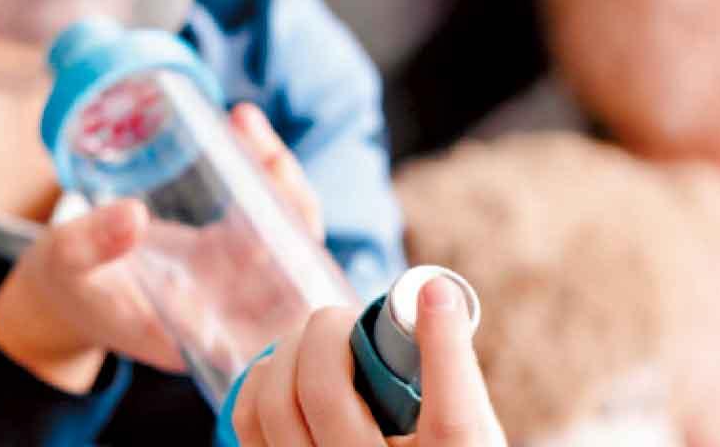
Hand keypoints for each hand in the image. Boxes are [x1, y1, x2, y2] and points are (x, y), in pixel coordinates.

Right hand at [0, 102, 333, 393]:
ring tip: (244, 121)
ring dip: (278, 175)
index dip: (287, 264)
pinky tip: (242, 126)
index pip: (272, 312)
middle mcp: (230, 313)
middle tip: (257, 144)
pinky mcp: (226, 251)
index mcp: (201, 336)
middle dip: (290, 200)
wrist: (62, 290)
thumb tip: (135, 216)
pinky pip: (263, 211)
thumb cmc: (66, 286)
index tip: (266, 215)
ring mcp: (233, 280)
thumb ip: (92, 244)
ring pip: (286, 230)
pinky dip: (260, 170)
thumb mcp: (68, 264)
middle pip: (294, 263)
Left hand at [230, 277, 506, 445]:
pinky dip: (264, 378)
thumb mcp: (470, 428)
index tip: (435, 291)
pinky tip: (289, 369)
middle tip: (346, 318)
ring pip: (276, 403)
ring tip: (318, 341)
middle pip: (326, 396)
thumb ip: (453, 378)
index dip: (443, 350)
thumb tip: (428, 295)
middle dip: (328, 332)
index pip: (452, 422)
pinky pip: (249, 417)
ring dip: (291, 350)